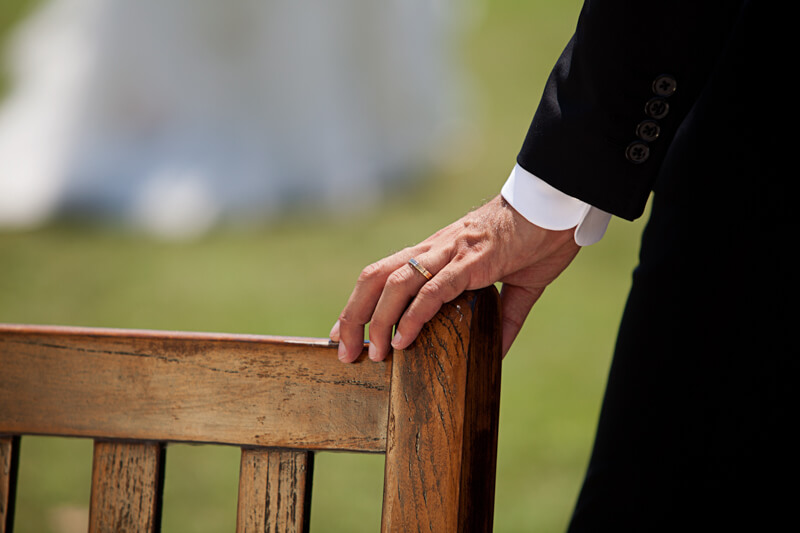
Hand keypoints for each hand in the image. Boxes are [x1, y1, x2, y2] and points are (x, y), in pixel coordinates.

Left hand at [330, 194, 580, 361]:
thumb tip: (494, 354)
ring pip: (394, 283)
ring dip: (377, 320)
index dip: (360, 305)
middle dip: (353, 315)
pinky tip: (404, 340)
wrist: (558, 205)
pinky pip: (433, 289)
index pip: (385, 277)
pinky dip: (413, 315)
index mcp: (439, 255)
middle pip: (375, 278)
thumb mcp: (518, 285)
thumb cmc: (538, 237)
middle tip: (343, 351)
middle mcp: (434, 251)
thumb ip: (504, 320)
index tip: (345, 334)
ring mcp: (450, 254)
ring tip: (373, 354)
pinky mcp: (471, 261)